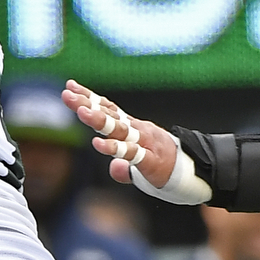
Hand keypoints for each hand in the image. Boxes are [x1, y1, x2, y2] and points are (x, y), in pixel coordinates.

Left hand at [65, 82, 202, 204]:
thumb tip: (114, 168)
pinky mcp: (151, 161)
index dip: (89, 97)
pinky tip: (98, 145)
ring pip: (119, 130)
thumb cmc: (164, 166)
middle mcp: (137, 131)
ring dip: (100, 121)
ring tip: (81, 112)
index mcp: (133, 128)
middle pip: (108, 115)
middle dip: (86, 104)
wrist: (193, 173)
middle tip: (66, 94)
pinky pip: (131, 154)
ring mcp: (144, 144)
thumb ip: (124, 167)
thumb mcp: (139, 166)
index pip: (108, 109)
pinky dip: (115, 149)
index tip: (70, 86)